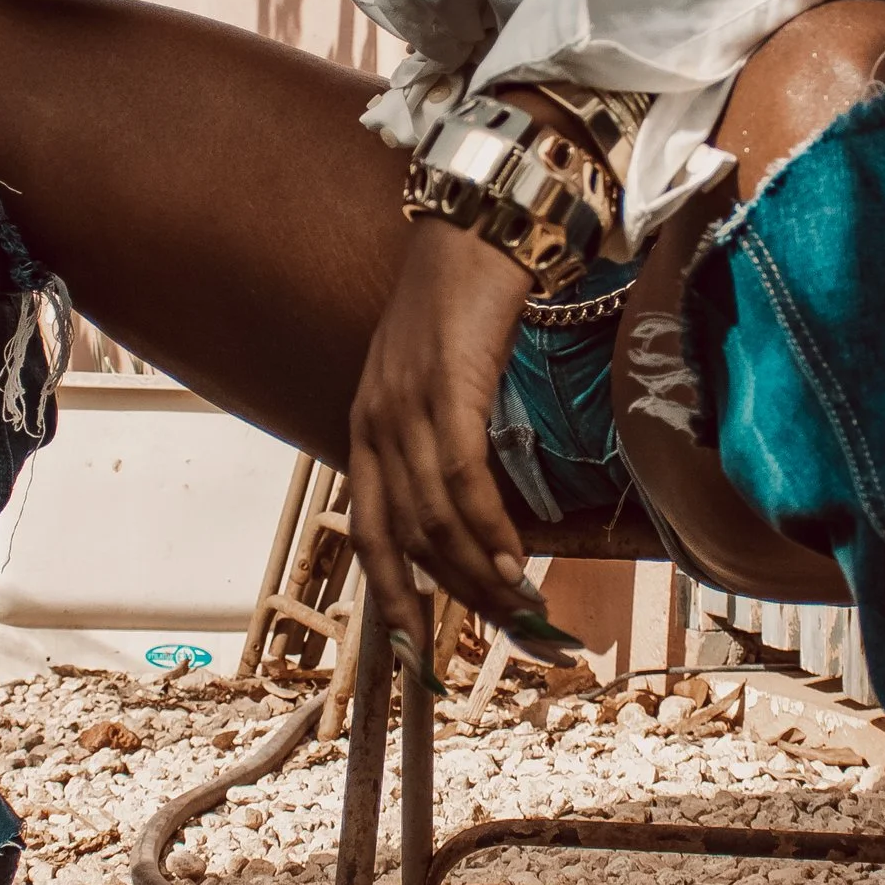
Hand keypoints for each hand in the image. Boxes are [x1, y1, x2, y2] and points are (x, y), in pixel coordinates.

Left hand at [349, 215, 544, 669]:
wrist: (476, 234)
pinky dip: (490, 526)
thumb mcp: (436, 385)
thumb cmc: (463, 309)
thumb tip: (476, 512)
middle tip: (503, 633)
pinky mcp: (445, 391)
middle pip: (406, 540)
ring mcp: (405, 409)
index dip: (394, 600)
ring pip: (435, 519)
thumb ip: (441, 444)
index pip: (372, 535)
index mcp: (365, 431)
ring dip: (479, 572)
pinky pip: (463, 479)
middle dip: (452, 598)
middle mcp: (374, 427)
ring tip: (520, 605)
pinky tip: (517, 558)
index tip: (420, 651)